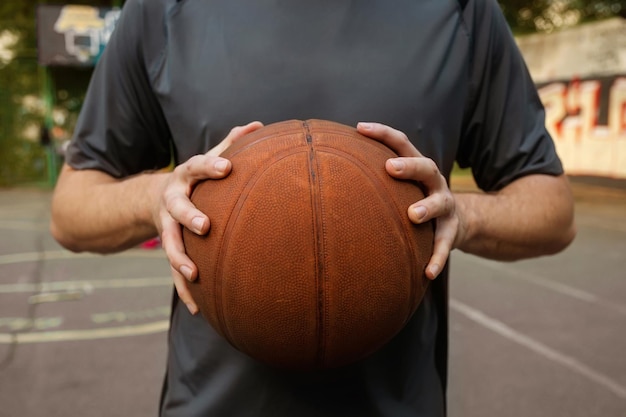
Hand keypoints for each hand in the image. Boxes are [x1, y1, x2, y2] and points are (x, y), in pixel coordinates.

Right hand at [153, 121, 263, 313]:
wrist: (152, 199)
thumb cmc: (193, 179)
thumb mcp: (206, 160)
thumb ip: (230, 143)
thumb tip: (259, 124)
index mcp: (185, 176)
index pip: (197, 166)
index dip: (211, 166)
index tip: (228, 167)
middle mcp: (172, 201)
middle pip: (177, 208)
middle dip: (188, 216)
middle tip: (204, 226)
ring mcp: (166, 227)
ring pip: (169, 244)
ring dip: (179, 259)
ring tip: (193, 275)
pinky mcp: (169, 248)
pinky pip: (173, 272)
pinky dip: (184, 291)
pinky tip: (198, 310)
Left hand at [356, 122, 460, 279]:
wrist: (457, 221)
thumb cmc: (412, 198)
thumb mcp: (399, 185)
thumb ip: (373, 177)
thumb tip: (322, 172)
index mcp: (417, 166)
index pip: (401, 143)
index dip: (383, 133)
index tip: (359, 127)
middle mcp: (434, 182)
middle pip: (426, 167)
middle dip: (409, 166)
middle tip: (391, 168)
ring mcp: (445, 206)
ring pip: (440, 204)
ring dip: (427, 207)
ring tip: (413, 215)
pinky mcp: (451, 231)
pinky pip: (445, 245)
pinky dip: (437, 258)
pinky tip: (426, 273)